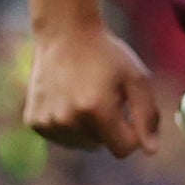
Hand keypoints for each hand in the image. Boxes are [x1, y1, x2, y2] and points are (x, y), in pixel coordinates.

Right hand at [23, 17, 163, 157]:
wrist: (64, 34)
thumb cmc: (106, 55)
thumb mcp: (137, 79)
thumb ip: (148, 116)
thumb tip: (151, 151)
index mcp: (97, 110)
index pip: (123, 150)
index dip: (130, 133)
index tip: (127, 112)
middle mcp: (69, 120)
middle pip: (100, 146)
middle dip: (107, 127)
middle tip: (101, 96)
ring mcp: (49, 122)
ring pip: (80, 144)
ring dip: (86, 127)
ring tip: (83, 96)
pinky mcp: (34, 121)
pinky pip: (61, 137)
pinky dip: (67, 124)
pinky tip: (66, 99)